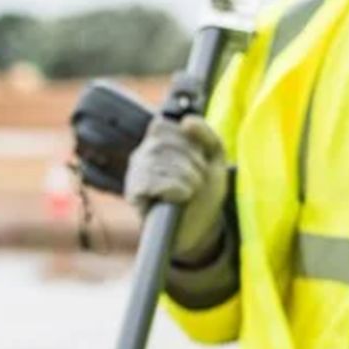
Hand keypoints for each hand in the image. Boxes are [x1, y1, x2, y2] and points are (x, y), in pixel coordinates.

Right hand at [124, 115, 227, 257]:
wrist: (201, 228)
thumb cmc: (205, 191)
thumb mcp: (215, 160)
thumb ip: (207, 135)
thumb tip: (186, 120)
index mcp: (159, 141)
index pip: (166, 125)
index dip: (188, 141)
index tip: (200, 159)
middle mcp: (143, 153)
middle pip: (165, 143)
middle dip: (193, 163)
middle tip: (198, 180)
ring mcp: (135, 172)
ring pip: (160, 161)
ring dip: (187, 178)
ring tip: (191, 191)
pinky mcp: (133, 193)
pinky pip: (151, 181)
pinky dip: (174, 189)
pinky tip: (181, 197)